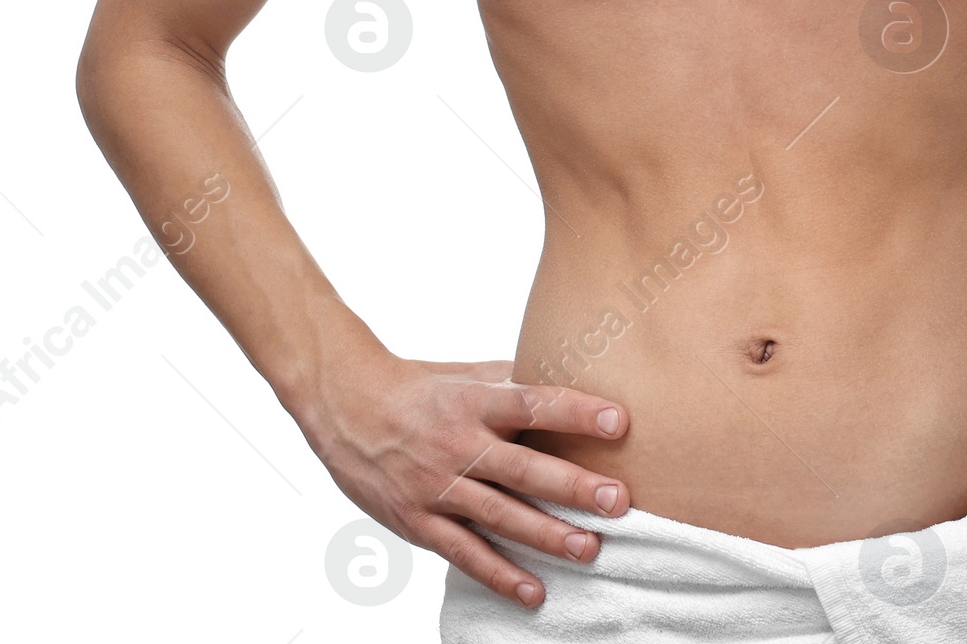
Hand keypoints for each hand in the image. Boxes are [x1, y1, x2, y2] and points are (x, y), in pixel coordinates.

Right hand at [298, 349, 631, 608]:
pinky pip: (464, 553)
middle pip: (523, 467)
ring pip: (499, 515)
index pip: (532, 404)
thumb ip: (513, 383)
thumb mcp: (465, 374)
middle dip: (573, 486)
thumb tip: (565, 381)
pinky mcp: (419, 521)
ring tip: (588, 548)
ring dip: (546, 535)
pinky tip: (534, 591)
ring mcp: (437, 486)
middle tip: (618, 500)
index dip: (576, 412)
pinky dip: (500, 575)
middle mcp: (458, 444)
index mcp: (473, 401)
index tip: (620, 421)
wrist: (346, 406)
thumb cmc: (417, 387)